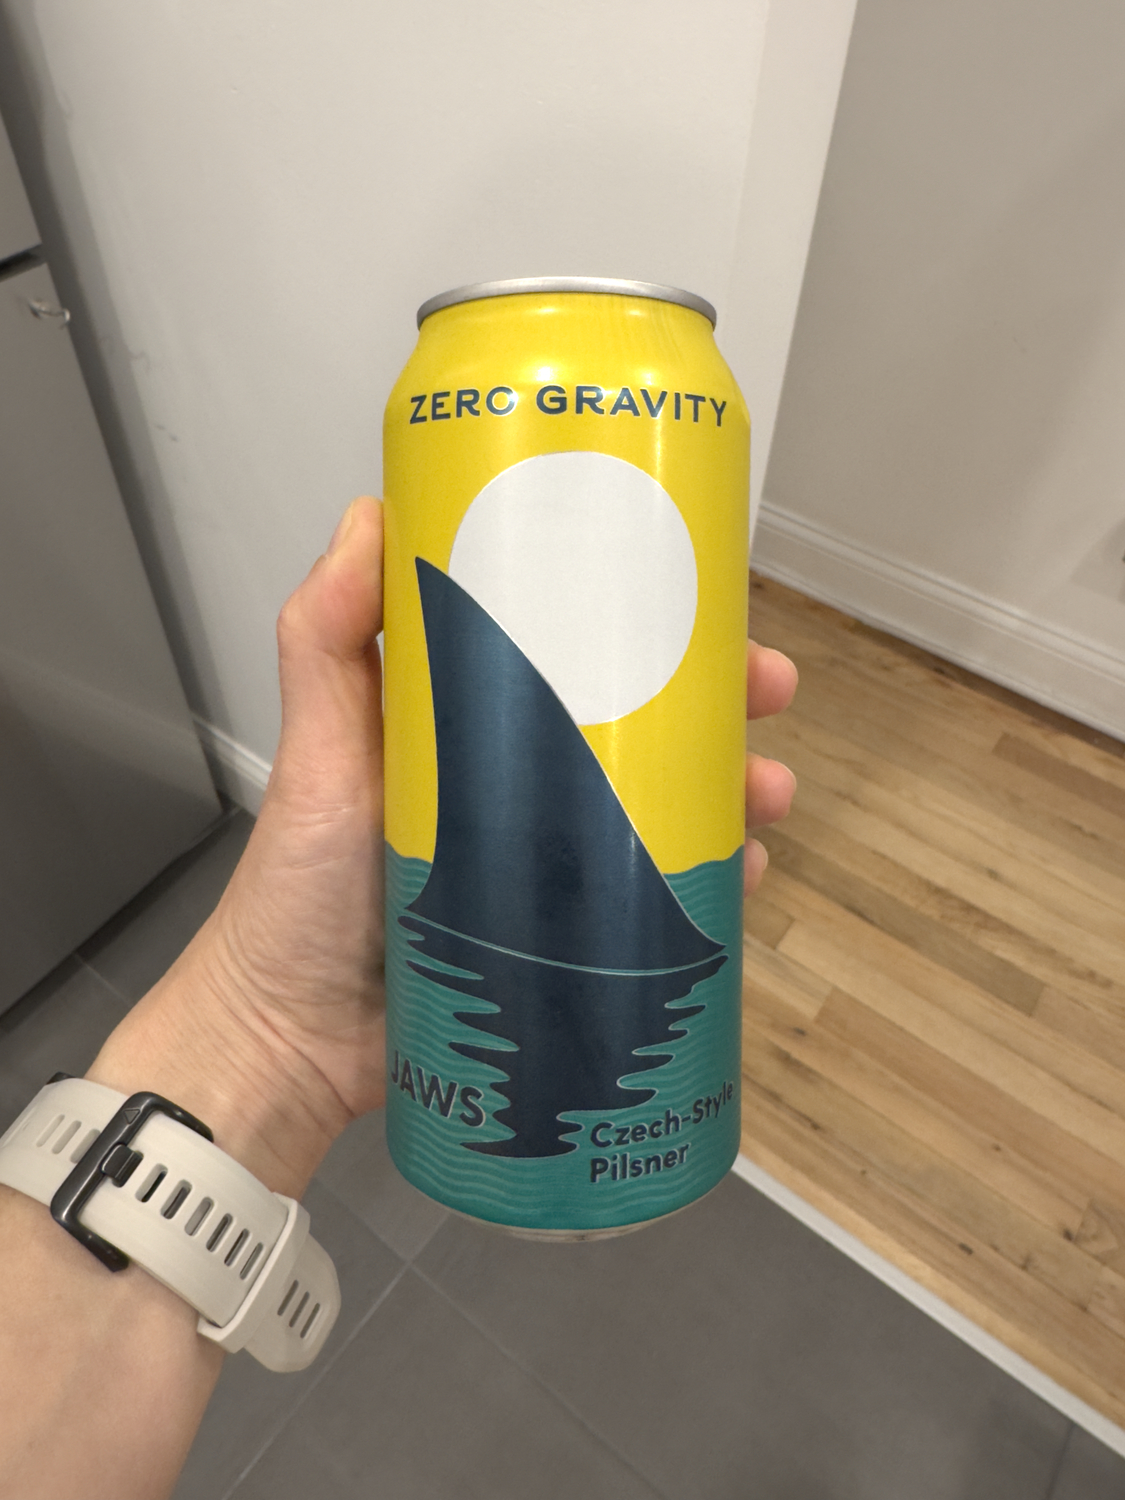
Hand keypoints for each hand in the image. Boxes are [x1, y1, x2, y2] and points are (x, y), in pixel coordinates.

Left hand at [89, 500, 796, 1193]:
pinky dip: (713, 883)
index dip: (642, 619)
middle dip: (718, 704)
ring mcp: (553, 867)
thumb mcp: (318, 750)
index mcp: (474, 727)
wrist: (294, 1042)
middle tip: (769, 692)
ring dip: (734, 791)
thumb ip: (326, 639)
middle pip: (641, 727)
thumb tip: (371, 513)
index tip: (698, 593)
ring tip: (772, 794)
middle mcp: (523, 788)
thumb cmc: (300, 891)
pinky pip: (658, 902)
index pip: (572, 652)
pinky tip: (750, 878)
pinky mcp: (570, 941)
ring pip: (667, 811)